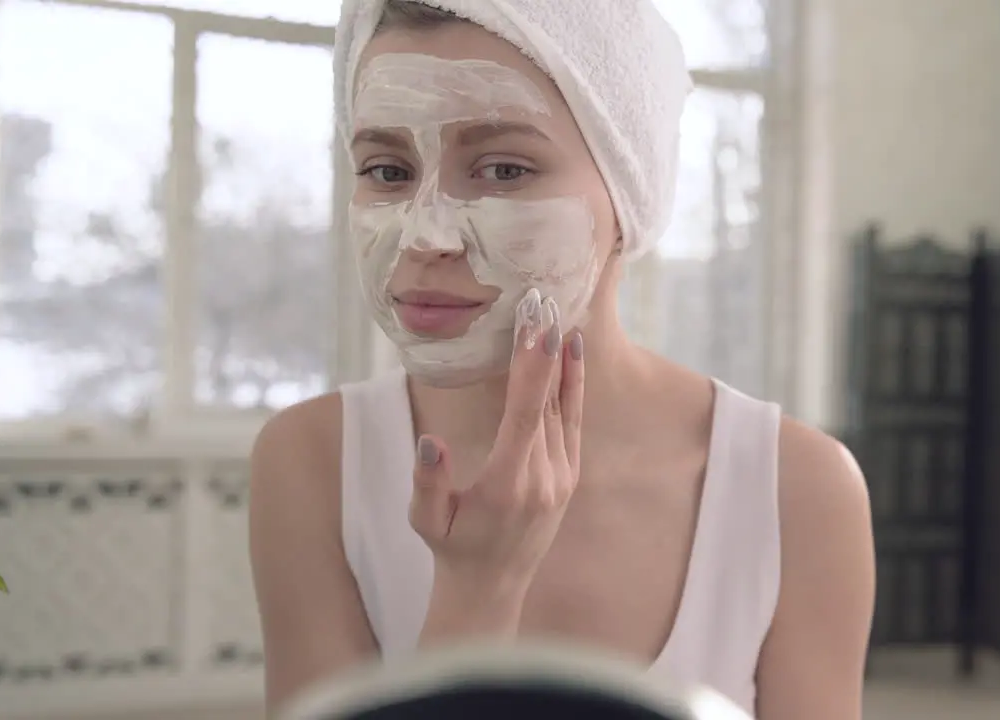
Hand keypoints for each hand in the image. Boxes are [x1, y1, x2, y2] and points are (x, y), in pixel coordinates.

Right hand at [409, 288, 584, 598]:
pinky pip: (572, 422)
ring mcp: (562, 478)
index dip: (531, 369)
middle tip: (540, 300)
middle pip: (544, 403)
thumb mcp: (426, 521)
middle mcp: (543, 479)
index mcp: (508, 485)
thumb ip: (429, 482)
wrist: (492, 586)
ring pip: (562, 409)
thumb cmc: (451, 548)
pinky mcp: (568, 476)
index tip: (535, 328)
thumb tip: (431, 443)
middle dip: (543, 350)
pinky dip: (573, 385)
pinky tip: (572, 351)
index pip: (524, 415)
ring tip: (558, 314)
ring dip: (561, 360)